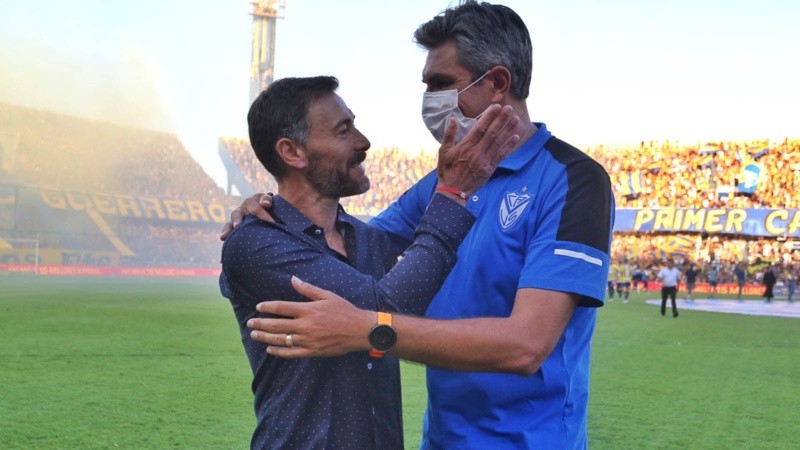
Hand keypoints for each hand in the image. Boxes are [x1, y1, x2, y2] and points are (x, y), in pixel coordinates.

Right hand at [219, 193, 274, 239]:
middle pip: (238, 213)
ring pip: (231, 221)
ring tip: (225, 235)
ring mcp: (238, 217)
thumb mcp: (269, 201)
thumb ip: (267, 200)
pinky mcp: (235, 225)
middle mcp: (243, 208)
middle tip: (237, 225)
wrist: (270, 212)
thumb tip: (265, 204)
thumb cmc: (271, 207)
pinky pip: (228, 228)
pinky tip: (222, 238)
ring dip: (228, 227)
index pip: (255, 208)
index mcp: (253, 201)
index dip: (263, 215)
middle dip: (238, 220)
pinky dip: (225, 232)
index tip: (272, 223)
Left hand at [247, 277, 374, 357]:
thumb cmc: (344, 310)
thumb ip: (308, 289)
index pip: (282, 307)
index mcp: (308, 310)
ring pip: (281, 339)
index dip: (268, 307)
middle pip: (277, 324)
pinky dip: (279, 351)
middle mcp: (305, 325)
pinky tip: (270, 349)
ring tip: (254, 334)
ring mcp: (307, 340)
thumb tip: (293, 280)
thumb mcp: (327, 295)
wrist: (360, 331)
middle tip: (249, 322)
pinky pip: (291, 353)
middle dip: (261, 323)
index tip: (258, 307)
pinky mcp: (312, 351)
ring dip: (265, 337)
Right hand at [437, 104, 519, 195]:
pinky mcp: (490, 169)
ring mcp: (484, 161)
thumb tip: (452, 119)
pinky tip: (515, 137)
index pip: (480, 128)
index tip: (496, 107)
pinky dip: (509, 146)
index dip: (489, 116)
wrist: (452, 192)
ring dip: (508, 130)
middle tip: (509, 108)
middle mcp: (476, 152)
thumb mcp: (443, 152)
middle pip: (492, 133)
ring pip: (498, 142)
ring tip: (515, 119)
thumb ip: (449, 135)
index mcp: (465, 146)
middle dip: (501, 119)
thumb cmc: (447, 170)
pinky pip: (501, 155)